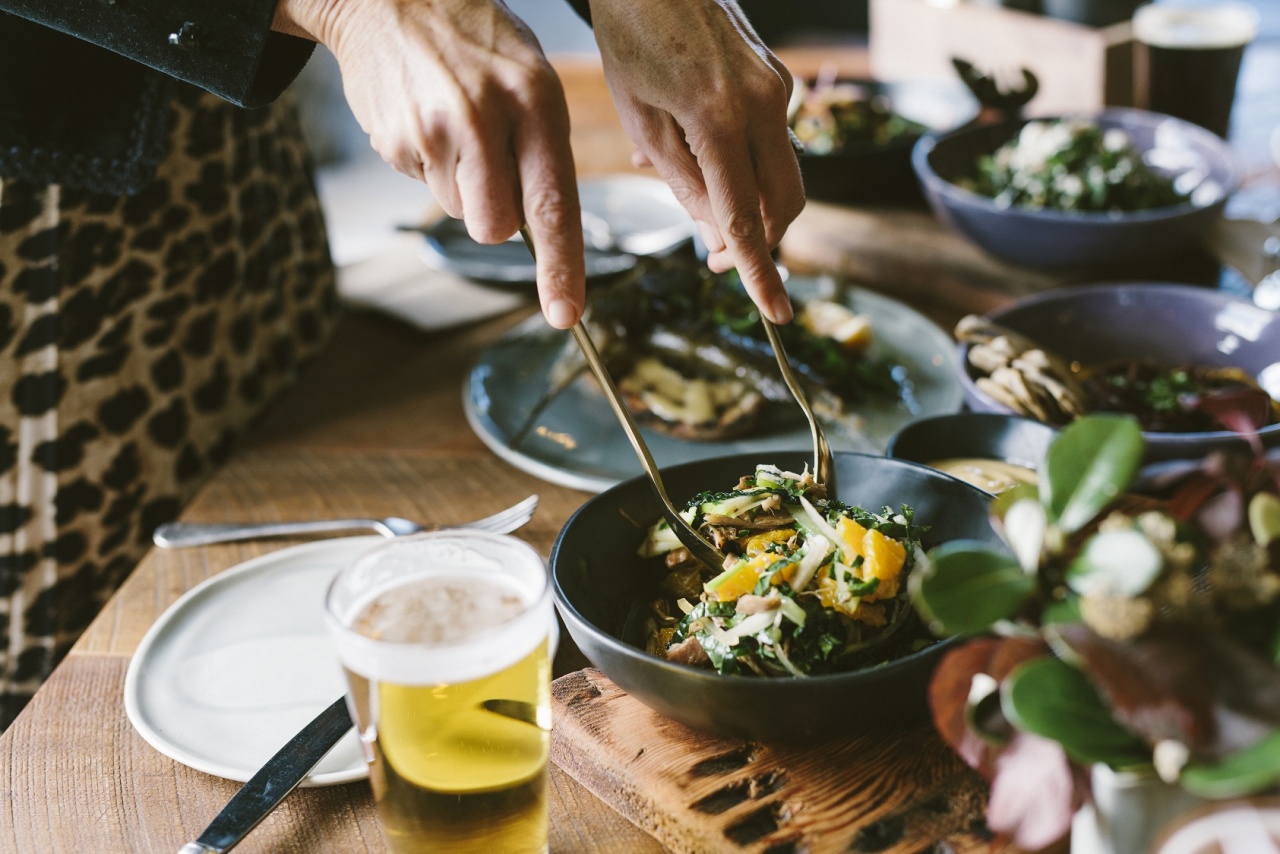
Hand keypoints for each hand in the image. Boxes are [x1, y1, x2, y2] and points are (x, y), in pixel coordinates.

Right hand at [275, 0, 585, 327]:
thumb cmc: (476, 44)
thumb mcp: (529, 77)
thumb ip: (541, 150)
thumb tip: (540, 231)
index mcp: (533, 102)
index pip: (553, 203)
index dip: (562, 267)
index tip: (565, 314)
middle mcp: (484, 119)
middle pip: (494, 227)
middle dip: (492, 215)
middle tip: (487, 165)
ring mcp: (433, 132)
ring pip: (457, 210)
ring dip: (458, 183)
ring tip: (453, 123)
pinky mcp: (394, 141)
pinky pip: (422, 185)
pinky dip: (427, 163)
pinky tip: (425, 117)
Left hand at [589, 0, 804, 322]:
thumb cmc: (631, 41)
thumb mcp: (642, 122)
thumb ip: (683, 184)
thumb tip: (716, 237)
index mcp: (720, 118)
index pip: (747, 217)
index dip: (762, 271)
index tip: (777, 311)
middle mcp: (763, 104)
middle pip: (785, 202)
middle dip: (761, 241)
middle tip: (716, 260)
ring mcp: (777, 89)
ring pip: (783, 175)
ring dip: (751, 203)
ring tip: (694, 193)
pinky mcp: (778, 78)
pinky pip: (770, 141)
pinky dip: (744, 164)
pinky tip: (700, 152)